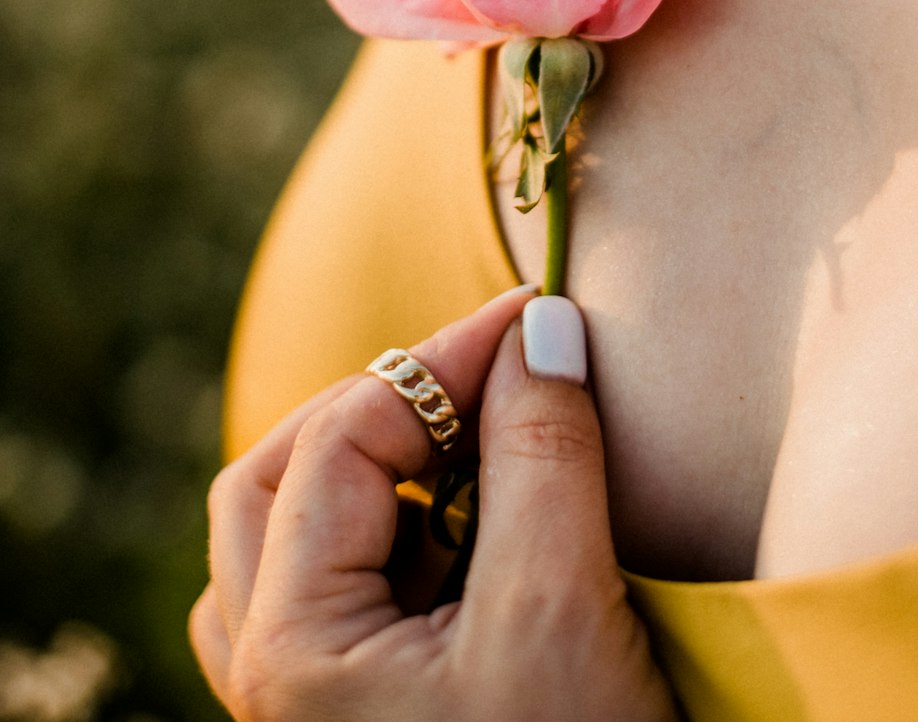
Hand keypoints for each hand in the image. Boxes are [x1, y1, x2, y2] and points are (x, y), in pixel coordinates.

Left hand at [190, 287, 678, 721]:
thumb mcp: (557, 612)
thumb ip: (542, 455)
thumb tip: (545, 329)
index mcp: (293, 647)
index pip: (343, 434)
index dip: (442, 360)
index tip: (538, 323)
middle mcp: (271, 676)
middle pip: (278, 478)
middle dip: (380, 410)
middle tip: (480, 386)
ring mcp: (302, 703)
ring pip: (290, 535)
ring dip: (373, 471)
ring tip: (466, 458)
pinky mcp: (352, 720)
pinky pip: (326, 593)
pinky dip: (384, 535)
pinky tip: (454, 541)